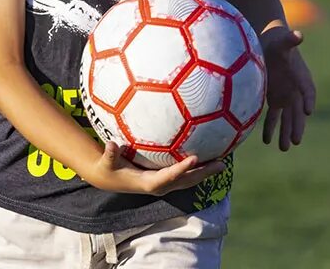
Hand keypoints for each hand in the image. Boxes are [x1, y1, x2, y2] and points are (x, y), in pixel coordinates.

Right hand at [86, 141, 226, 195]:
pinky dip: (197, 168)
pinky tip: (207, 157)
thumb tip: (111, 144)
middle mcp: (160, 186)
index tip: (194, 158)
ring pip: (189, 180)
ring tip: (222, 163)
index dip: (182, 169)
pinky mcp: (166, 180)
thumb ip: (110, 154)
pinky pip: (185, 175)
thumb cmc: (109, 168)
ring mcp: (165, 184)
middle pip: (186, 181)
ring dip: (205, 172)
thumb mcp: (107, 162)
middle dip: (203, 173)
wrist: (111, 180)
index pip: (169, 177)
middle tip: (220, 164)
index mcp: (149, 182)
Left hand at [259, 27, 315, 150]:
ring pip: (287, 118)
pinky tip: (267, 141)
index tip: (308, 110)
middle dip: (297, 125)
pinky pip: (273, 116)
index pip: (308, 90)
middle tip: (296, 140)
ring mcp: (285, 96)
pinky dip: (270, 128)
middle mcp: (296, 90)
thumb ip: (290, 41)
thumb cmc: (277, 41)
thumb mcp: (282, 41)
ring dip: (285, 132)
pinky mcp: (274, 99)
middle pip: (298, 110)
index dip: (309, 99)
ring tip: (284, 148)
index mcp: (302, 77)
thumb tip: (298, 35)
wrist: (269, 44)